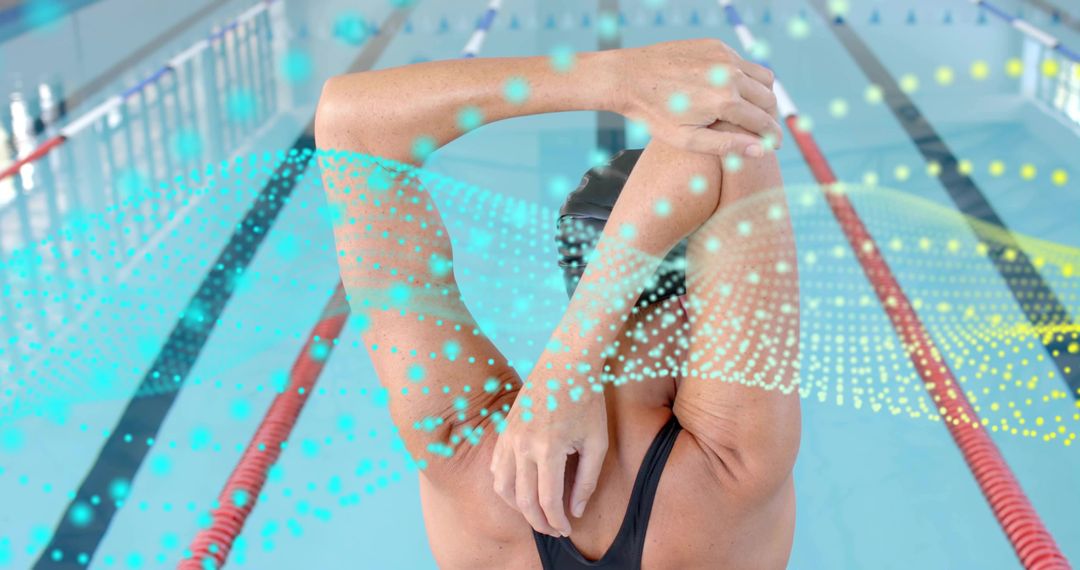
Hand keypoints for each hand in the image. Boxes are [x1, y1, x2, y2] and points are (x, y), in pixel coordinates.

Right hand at [490, 380, 608, 536]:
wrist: (566, 363)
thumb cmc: (586, 400)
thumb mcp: (596, 442)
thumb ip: (587, 480)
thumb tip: (576, 509)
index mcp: (548, 449)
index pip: (548, 501)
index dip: (558, 522)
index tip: (567, 529)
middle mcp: (523, 446)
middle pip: (523, 501)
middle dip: (539, 522)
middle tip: (554, 530)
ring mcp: (509, 437)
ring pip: (502, 487)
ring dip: (518, 508)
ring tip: (536, 514)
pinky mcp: (505, 430)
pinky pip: (496, 467)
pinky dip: (505, 485)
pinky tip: (520, 490)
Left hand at [610, 39, 781, 156]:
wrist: (628, 77)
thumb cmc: (653, 113)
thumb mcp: (687, 139)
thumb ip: (726, 145)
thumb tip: (760, 150)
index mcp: (725, 101)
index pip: (764, 122)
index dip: (772, 137)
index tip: (774, 146)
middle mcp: (730, 75)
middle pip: (769, 99)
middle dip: (771, 117)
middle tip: (763, 131)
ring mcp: (724, 56)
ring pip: (763, 77)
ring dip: (764, 96)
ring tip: (752, 112)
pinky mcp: (716, 45)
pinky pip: (744, 62)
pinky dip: (746, 78)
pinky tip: (732, 92)